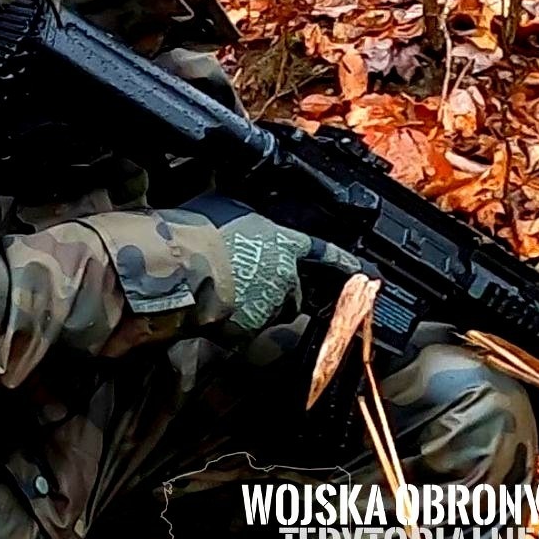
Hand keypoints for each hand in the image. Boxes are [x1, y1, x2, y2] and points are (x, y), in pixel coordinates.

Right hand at [182, 193, 357, 333]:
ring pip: (270, 314)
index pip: (321, 252)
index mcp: (284, 243)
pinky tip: (209, 313)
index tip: (360, 271)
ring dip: (255, 309)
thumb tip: (244, 216)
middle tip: (248, 284)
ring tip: (223, 298)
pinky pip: (241, 332)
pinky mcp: (246, 332)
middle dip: (279, 291)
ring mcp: (268, 307)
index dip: (340, 261)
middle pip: (294, 291)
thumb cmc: (200, 229)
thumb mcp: (228, 206)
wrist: (177, 265)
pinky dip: (230, 327)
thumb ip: (247, 217)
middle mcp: (284, 276)